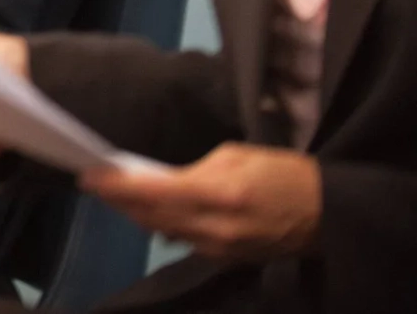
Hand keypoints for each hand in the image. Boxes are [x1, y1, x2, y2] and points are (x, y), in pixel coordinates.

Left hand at [81, 143, 320, 260]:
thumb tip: (161, 181)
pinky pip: (182, 241)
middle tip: (94, 184)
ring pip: (163, 231)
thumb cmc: (282, 173)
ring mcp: (219, 249)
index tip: (89, 176)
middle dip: (119, 201)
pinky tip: (148, 212)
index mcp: (217, 194)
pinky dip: (161, 226)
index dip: (117, 186)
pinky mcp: (225, 259)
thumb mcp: (236, 156)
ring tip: (114, 195)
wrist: (327, 214)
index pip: (153, 193)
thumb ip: (193, 169)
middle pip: (151, 217)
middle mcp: (214, 228)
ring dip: (136, 215)